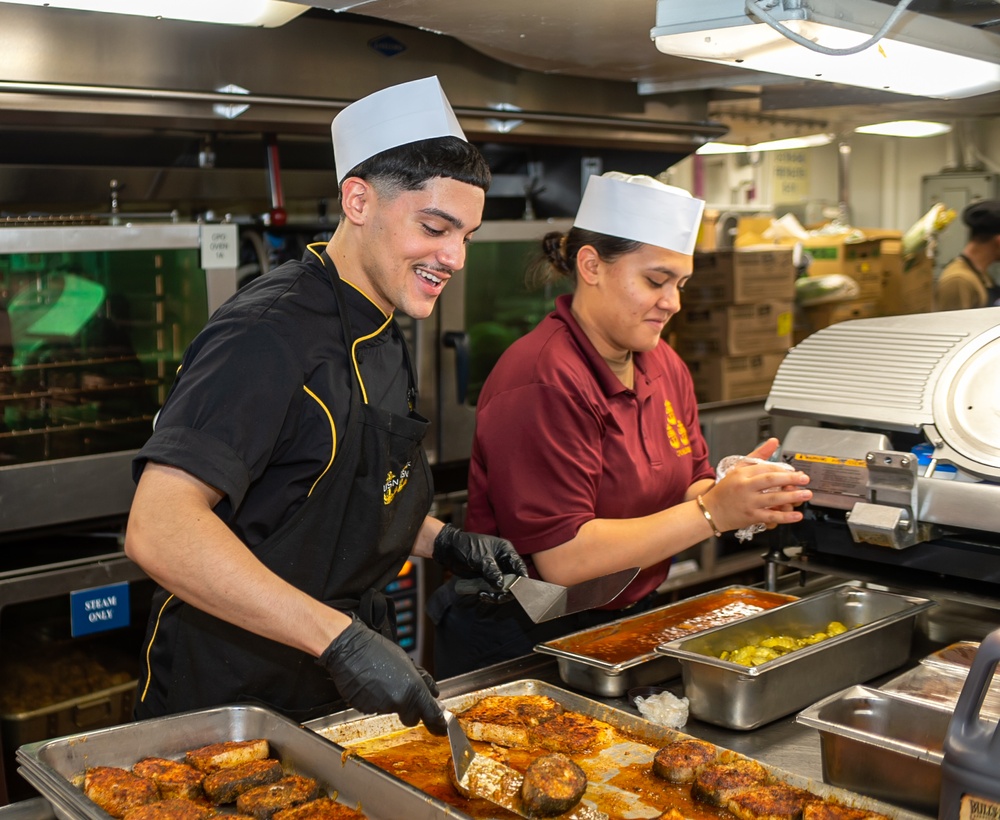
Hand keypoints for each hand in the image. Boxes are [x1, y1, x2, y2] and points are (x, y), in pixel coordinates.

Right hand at [317, 615, 445, 734]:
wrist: (350, 648)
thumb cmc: (378, 651)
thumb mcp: (407, 662)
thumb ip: (423, 680)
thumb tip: (434, 693)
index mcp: (414, 688)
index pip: (431, 714)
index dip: (437, 724)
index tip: (441, 729)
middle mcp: (400, 700)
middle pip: (411, 718)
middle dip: (409, 710)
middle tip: (400, 693)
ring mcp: (382, 706)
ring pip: (392, 711)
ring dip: (389, 702)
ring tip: (381, 682)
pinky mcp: (365, 709)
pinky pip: (375, 709)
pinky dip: (374, 701)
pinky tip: (370, 686)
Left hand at [433, 524, 527, 591]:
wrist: (448, 550)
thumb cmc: (465, 547)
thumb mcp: (479, 557)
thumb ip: (491, 570)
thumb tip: (501, 585)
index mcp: (505, 551)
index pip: (519, 567)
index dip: (521, 580)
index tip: (516, 591)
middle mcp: (503, 562)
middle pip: (513, 580)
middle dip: (506, 591)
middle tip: (496, 597)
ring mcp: (495, 571)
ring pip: (503, 588)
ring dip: (496, 595)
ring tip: (484, 596)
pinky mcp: (487, 579)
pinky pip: (493, 590)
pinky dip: (489, 595)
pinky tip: (480, 594)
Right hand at [703, 440, 810, 532]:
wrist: (711, 511)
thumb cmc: (726, 490)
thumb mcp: (738, 468)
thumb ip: (758, 455)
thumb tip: (774, 441)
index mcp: (742, 474)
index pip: (765, 468)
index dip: (782, 469)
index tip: (794, 472)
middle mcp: (745, 487)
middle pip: (770, 480)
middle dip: (790, 479)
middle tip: (804, 479)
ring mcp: (748, 503)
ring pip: (773, 499)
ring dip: (792, 497)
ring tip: (806, 495)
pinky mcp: (751, 517)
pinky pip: (771, 516)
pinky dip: (785, 517)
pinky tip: (796, 515)